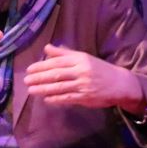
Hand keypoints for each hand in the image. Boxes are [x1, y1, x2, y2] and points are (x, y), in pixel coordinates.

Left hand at [23, 44, 145, 112]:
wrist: (120, 84)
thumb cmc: (99, 69)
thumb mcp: (84, 58)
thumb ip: (64, 53)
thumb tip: (47, 48)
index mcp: (80, 59)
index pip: (57, 62)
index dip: (42, 66)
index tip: (29, 69)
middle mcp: (82, 71)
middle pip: (56, 74)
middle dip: (39, 78)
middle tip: (26, 81)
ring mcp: (84, 85)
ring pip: (60, 87)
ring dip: (43, 89)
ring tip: (31, 90)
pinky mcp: (86, 97)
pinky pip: (67, 98)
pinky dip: (55, 99)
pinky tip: (46, 99)